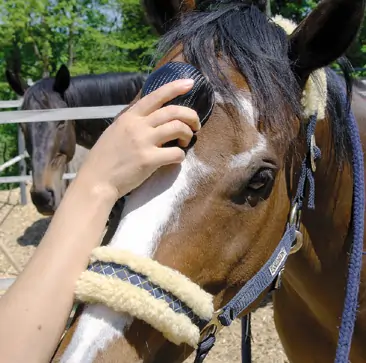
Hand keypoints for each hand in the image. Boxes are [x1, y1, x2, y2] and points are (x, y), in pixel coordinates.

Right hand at [77, 79, 199, 200]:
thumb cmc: (105, 158)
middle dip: (191, 116)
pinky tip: (176, 159)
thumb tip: (152, 117)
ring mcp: (143, 142)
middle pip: (173, 111)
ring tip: (185, 141)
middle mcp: (137, 125)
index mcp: (130, 117)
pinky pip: (176, 153)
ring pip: (177, 128)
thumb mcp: (116, 131)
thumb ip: (133, 122)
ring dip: (188, 134)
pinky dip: (181, 156)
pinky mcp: (149, 160)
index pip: (155, 96)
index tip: (190, 83)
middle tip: (196, 125)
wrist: (96, 181)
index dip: (174, 88)